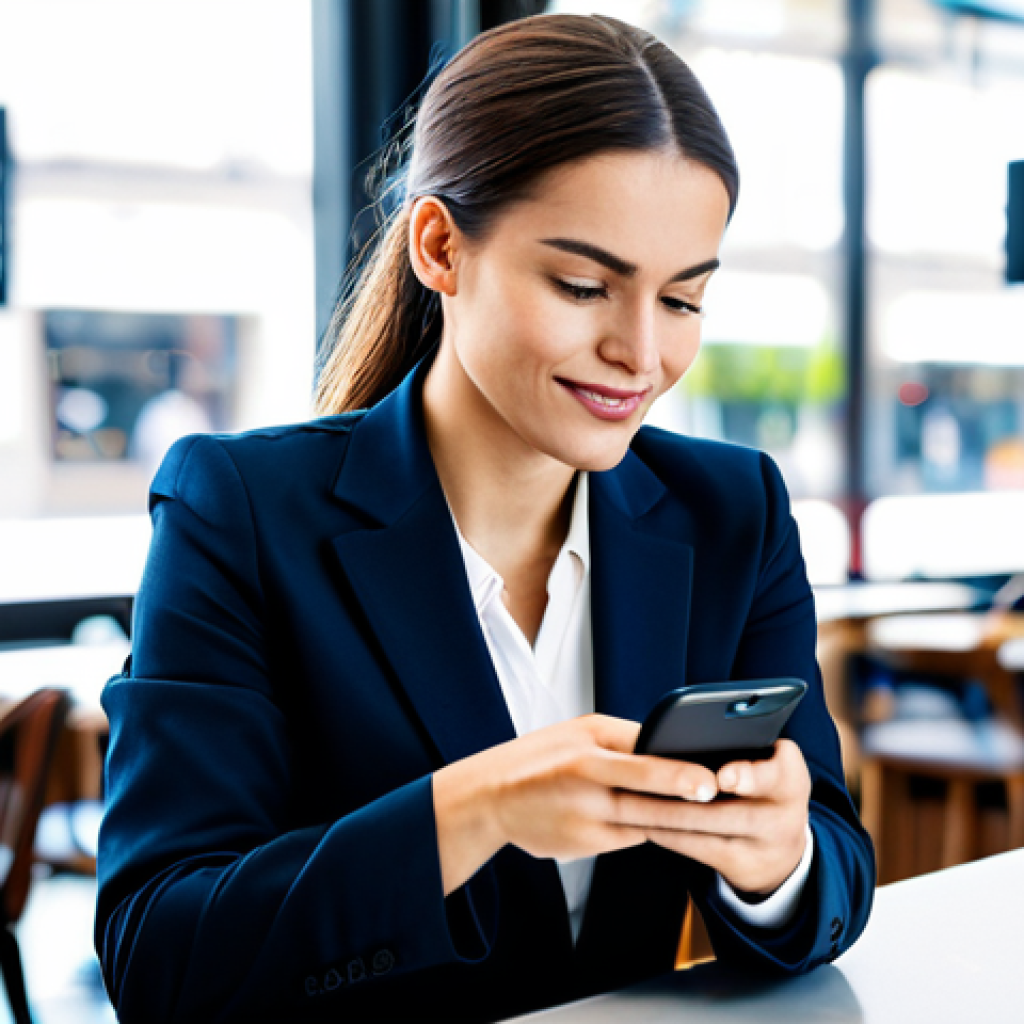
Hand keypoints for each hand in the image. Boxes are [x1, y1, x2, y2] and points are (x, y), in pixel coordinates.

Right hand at [432, 714, 718, 895]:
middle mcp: (586, 790)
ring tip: (711, 814)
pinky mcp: (584, 847)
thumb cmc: (542, 756)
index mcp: (586, 754)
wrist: (491, 797)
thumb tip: (672, 746)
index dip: (680, 774)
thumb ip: (625, 739)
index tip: (712, 779)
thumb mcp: (579, 731)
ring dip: (677, 821)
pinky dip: (648, 829)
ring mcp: (585, 822)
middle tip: (723, 801)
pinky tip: (668, 822)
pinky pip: (629, 838)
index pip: (643, 764)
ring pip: (644, 825)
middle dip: (689, 805)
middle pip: (649, 801)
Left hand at [638, 738, 811, 895]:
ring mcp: (762, 847)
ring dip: (663, 813)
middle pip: (733, 812)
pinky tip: (638, 818)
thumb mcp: (767, 761)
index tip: (722, 777)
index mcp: (790, 778)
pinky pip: (695, 850)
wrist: (780, 846)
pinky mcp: (739, 867)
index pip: (776, 774)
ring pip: (706, 830)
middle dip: (686, 798)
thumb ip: (740, 744)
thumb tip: (691, 727)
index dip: (749, 776)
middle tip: (646, 783)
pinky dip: (664, 832)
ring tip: (629, 797)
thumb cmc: (760, 784)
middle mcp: (783, 816)